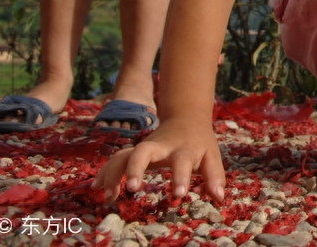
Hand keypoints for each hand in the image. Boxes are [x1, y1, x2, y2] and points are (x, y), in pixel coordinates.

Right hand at [93, 120, 226, 201]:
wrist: (186, 118)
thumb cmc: (200, 142)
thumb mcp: (212, 156)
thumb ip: (215, 176)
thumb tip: (219, 197)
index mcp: (184, 149)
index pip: (182, 162)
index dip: (181, 178)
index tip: (178, 196)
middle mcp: (161, 146)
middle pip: (144, 151)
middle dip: (135, 168)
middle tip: (132, 188)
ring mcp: (145, 147)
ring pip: (124, 155)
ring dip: (113, 174)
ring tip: (109, 196)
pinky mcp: (134, 151)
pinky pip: (116, 159)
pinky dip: (105, 173)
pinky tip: (97, 189)